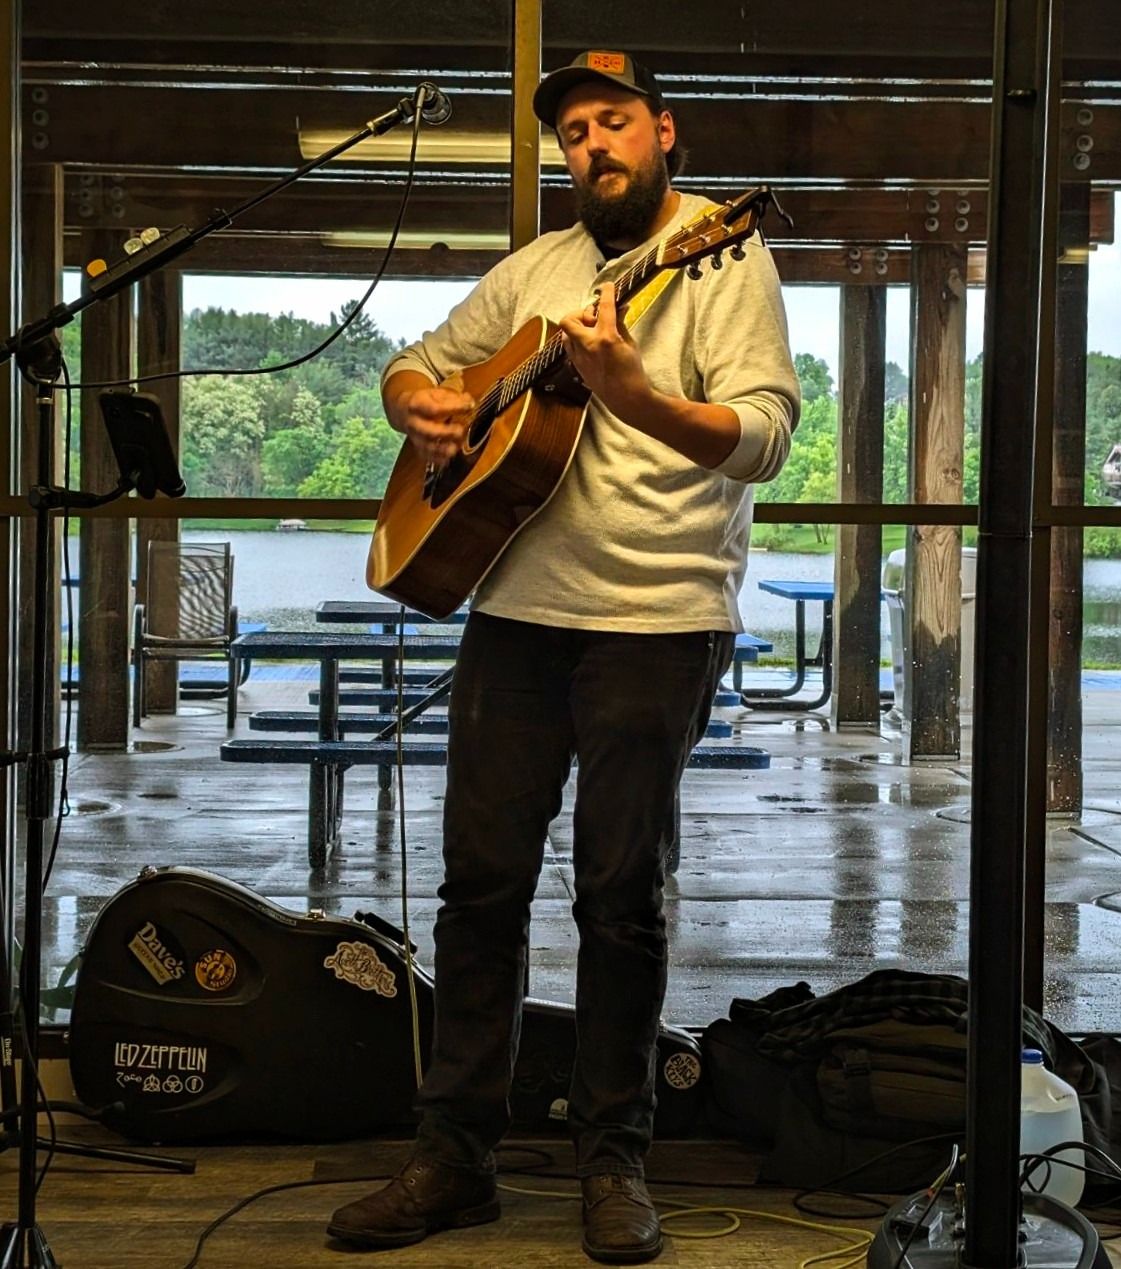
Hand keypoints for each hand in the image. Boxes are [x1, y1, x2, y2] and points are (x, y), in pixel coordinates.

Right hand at [402, 375, 474, 464]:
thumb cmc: (424, 401)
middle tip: (460, 431)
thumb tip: (469, 402)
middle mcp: (413, 422)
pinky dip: (438, 459)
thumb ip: (454, 397)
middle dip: (446, 433)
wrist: (404, 411)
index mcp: (417, 404)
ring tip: (455, 448)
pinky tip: (448, 457)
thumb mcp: (436, 394)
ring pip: (427, 446)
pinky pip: (427, 456)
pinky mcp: (418, 447)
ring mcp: (415, 436)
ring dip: (443, 450)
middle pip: (429, 431)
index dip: (452, 409)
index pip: (434, 409)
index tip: (468, 407)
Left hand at [558, 282, 651, 421]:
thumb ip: (621, 323)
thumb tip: (620, 307)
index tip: (607, 287)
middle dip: (580, 313)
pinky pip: (569, 347)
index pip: (604, 307)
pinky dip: (577, 340)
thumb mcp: (630, 343)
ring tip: (592, 331)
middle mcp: (589, 346)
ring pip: (566, 333)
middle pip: (569, 319)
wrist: (626, 398)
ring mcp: (580, 358)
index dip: (606, 293)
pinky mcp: (577, 367)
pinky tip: (590, 344)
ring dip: (577, 327)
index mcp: (606, 338)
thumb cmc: (632, 372)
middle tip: (594, 316)